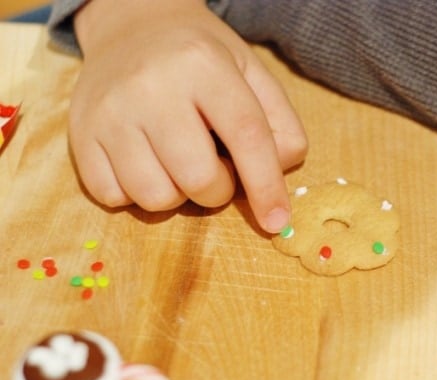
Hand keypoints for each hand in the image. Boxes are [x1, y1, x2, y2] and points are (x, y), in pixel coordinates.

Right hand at [71, 0, 306, 231]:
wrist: (132, 26)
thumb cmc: (202, 59)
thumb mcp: (251, 73)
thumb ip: (279, 125)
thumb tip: (275, 183)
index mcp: (204, 64)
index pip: (246, 135)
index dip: (266, 186)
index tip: (277, 221)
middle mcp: (151, 86)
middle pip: (199, 179)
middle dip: (218, 190)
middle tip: (216, 166)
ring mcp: (110, 111)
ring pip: (156, 197)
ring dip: (178, 194)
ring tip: (178, 161)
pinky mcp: (81, 134)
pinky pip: (114, 198)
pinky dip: (137, 194)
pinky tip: (146, 162)